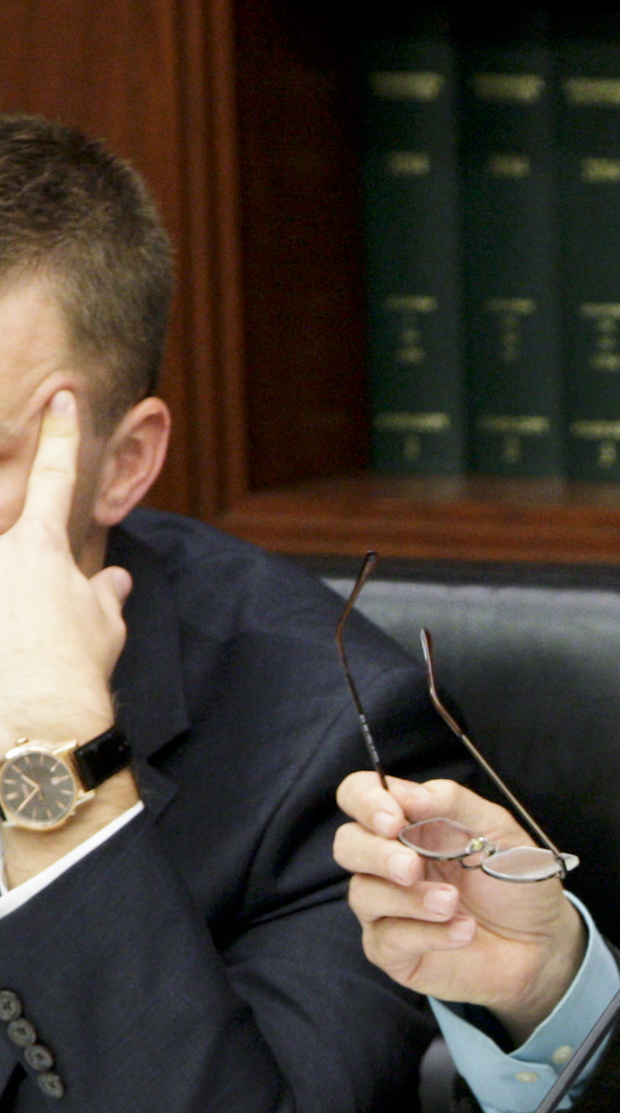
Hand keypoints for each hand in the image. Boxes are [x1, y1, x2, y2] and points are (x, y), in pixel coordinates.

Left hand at [0, 390, 129, 740]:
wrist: (39, 717)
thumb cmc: (76, 670)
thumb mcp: (102, 627)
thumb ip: (104, 594)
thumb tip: (114, 580)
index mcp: (44, 548)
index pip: (57, 476)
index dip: (60, 433)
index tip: (60, 396)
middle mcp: (0, 550)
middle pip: (0, 504)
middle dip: (9, 501)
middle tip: (22, 504)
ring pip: (1, 554)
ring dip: (10, 581)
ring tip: (19, 599)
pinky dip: (0, 609)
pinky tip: (5, 620)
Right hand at [334, 772, 584, 1040]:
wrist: (541, 942)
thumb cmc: (516, 882)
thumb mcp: (499, 831)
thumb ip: (454, 804)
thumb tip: (406, 793)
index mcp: (411, 824)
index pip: (359, 796)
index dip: (365, 802)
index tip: (393, 819)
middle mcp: (389, 863)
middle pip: (347, 844)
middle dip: (376, 854)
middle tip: (412, 867)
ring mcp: (387, 908)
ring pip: (363, 894)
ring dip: (410, 899)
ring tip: (453, 903)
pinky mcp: (394, 951)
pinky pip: (390, 939)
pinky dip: (428, 934)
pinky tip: (464, 931)